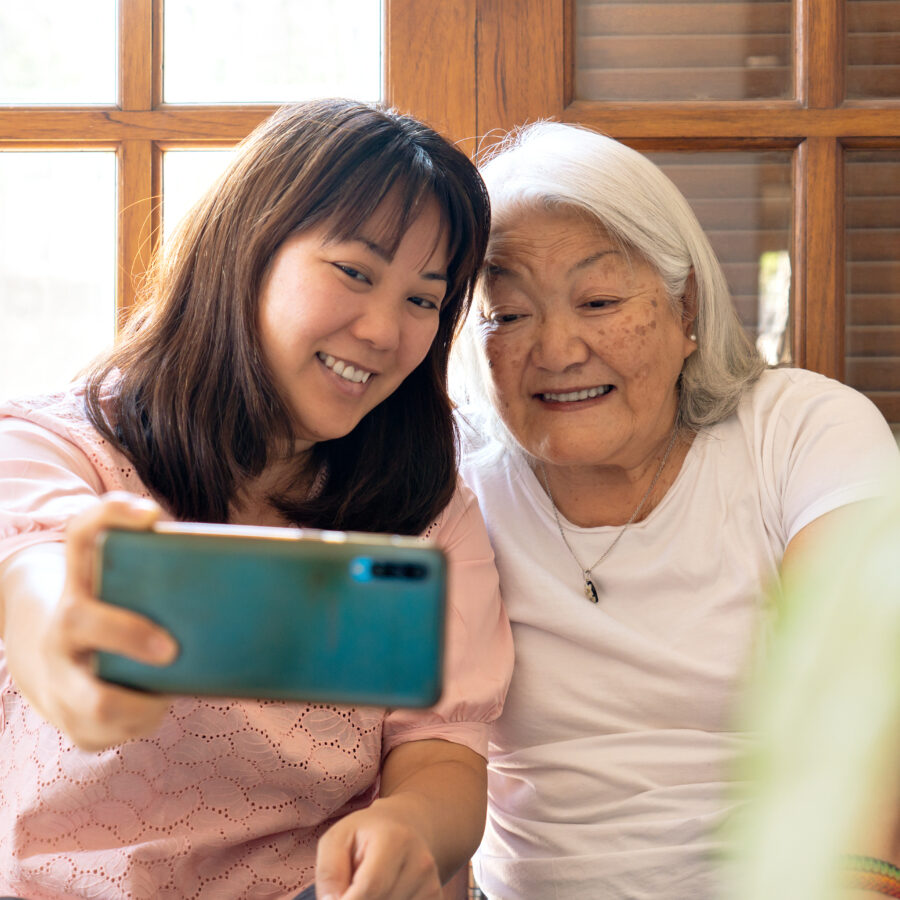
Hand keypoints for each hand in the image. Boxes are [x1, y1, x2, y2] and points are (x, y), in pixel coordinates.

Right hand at [6, 492, 178, 750]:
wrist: (61, 668)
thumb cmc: (124, 617)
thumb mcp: (131, 589)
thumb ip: (170, 574)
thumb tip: (248, 570)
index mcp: (82, 582)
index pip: (83, 533)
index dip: (111, 516)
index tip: (152, 514)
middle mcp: (64, 624)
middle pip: (80, 618)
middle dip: (129, 634)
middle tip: (172, 649)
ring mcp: (61, 676)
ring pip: (94, 703)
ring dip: (142, 705)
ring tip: (170, 694)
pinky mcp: (72, 722)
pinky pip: (111, 733)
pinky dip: (144, 723)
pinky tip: (158, 707)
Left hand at [315, 798, 443, 899]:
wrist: (406, 827)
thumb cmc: (365, 835)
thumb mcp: (338, 838)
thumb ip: (329, 871)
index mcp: (396, 840)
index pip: (370, 888)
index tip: (336, 898)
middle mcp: (420, 863)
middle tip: (351, 888)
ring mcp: (431, 886)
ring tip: (368, 890)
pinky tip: (384, 894)